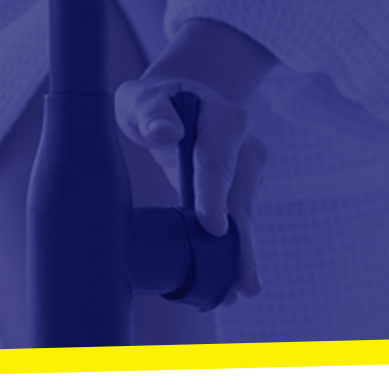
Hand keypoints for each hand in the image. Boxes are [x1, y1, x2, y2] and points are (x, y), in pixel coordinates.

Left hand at [115, 76, 264, 303]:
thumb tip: (167, 132)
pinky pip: (237, 221)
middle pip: (240, 196)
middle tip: (244, 280)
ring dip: (243, 253)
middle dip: (241, 240)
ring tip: (241, 291)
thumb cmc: (152, 100)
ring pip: (244, 215)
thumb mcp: (141, 97)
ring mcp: (247, 169)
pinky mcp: (239, 189)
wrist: (177, 100)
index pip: (217, 160)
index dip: (214, 194)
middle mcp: (245, 145)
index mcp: (223, 118)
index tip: (214, 227)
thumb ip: (151, 111)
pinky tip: (233, 280)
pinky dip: (235, 249)